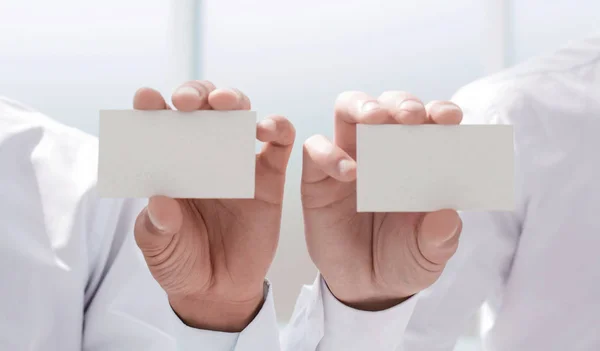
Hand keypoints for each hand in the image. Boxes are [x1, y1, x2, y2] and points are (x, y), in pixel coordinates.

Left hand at [132, 81, 294, 330]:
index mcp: (170, 164)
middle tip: (187, 102)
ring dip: (233, 100)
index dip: (152, 108)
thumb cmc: (180, 262)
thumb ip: (156, 226)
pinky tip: (266, 128)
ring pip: (240, 115)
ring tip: (224, 102)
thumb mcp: (158, 248)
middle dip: (195, 93)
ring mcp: (238, 163)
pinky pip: (279, 144)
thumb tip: (160, 200)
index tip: (146, 99)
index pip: (159, 126)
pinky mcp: (269, 178)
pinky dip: (277, 127)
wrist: (218, 291)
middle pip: (203, 108)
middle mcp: (203, 155)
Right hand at [302, 91, 462, 310]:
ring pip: (347, 110)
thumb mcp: (429, 254)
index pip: (429, 122)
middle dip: (401, 102)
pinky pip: (315, 148)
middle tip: (411, 116)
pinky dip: (329, 152)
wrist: (367, 287)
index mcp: (419, 160)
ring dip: (362, 106)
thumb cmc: (404, 259)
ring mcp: (349, 159)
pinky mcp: (318, 177)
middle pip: (387, 104)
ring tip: (375, 119)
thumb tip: (447, 214)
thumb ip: (440, 237)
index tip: (450, 118)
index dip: (439, 111)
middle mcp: (384, 151)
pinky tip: (350, 173)